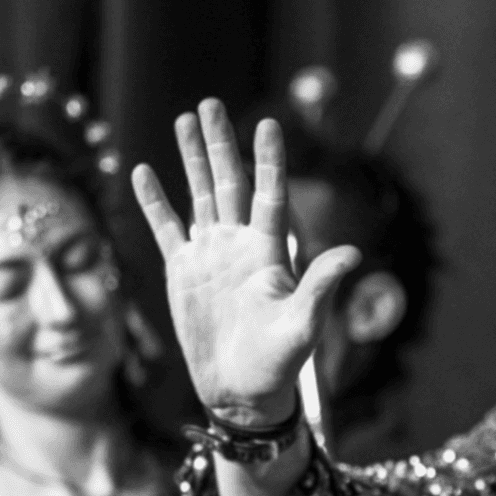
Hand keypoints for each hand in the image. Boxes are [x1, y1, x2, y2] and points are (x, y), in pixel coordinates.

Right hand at [131, 103, 362, 426]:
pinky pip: (166, 229)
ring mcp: (209, 256)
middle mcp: (239, 245)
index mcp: (269, 252)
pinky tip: (144, 171)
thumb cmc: (280, 363)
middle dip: (218, 143)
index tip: (269, 123)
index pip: (269, 194)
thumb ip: (320, 286)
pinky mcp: (182, 273)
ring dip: (191, 159)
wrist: (242, 391)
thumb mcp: (304, 325)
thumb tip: (351, 253)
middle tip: (209, 104)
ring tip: (184, 118)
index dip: (269, 159)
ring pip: (200, 195)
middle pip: (229, 182)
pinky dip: (154, 202)